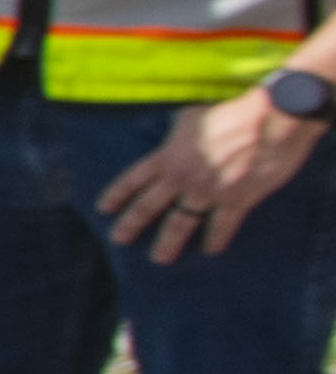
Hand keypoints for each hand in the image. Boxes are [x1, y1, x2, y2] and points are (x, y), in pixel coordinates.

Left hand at [95, 91, 321, 263]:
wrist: (270, 120)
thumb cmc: (231, 114)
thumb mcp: (192, 118)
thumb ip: (179, 133)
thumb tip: (174, 136)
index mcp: (169, 157)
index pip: (133, 179)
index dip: (117, 195)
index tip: (103, 209)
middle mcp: (182, 178)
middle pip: (149, 206)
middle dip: (131, 224)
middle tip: (119, 239)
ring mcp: (208, 192)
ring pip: (181, 223)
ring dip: (168, 243)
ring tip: (159, 258)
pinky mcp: (236, 200)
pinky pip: (221, 226)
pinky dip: (215, 239)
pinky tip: (211, 251)